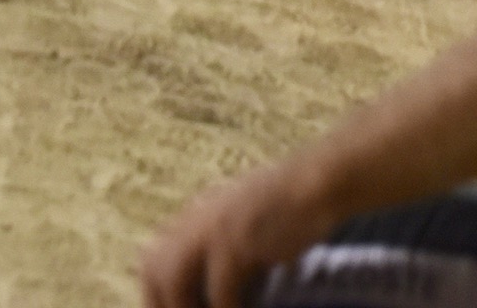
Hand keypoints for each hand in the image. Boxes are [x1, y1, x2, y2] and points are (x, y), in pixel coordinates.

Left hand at [139, 163, 330, 307]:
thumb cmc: (291, 206)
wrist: (322, 180)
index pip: (154, 259)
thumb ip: (221, 248)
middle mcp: (198, 217)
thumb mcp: (245, 223)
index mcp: (197, 212)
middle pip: (154, 268)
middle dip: (163, 303)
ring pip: (173, 280)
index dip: (158, 296)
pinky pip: (219, 290)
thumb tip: (209, 291)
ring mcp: (215, 226)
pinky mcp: (238, 240)